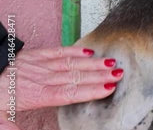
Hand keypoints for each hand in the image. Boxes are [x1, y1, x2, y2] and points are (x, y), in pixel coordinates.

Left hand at [0, 46, 123, 110]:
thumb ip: (10, 128)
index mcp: (35, 95)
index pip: (68, 93)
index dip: (90, 91)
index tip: (108, 88)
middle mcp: (41, 78)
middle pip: (75, 77)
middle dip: (99, 75)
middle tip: (119, 74)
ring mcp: (39, 64)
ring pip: (71, 64)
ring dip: (93, 64)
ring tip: (111, 63)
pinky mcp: (35, 54)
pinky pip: (58, 51)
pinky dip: (74, 51)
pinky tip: (89, 52)